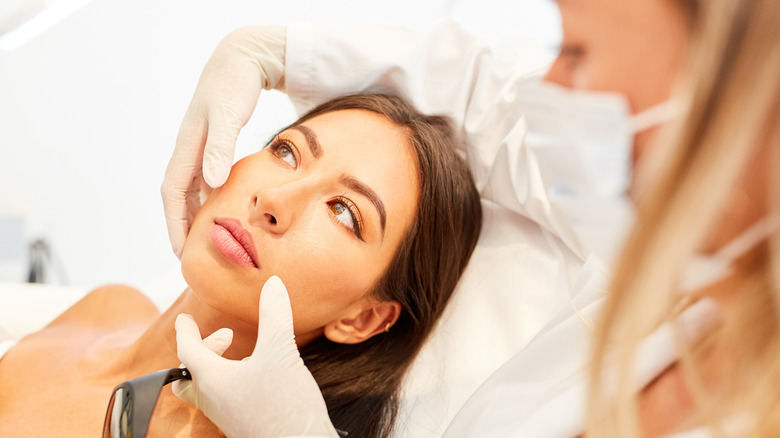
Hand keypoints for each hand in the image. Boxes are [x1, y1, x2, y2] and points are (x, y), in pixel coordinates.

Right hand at [162, 26, 285, 257]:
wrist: (241, 60)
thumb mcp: (228, 116)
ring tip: (205, 242)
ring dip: (195, 215)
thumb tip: (212, 183)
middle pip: (179, 197)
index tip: (180, 250)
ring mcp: (201, 148)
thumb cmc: (234, 85)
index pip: (173, 194)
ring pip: (192, 190)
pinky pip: (206, 180)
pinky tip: (223, 211)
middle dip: (181, 226)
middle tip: (191, 257)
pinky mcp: (214, 145)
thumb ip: (221, 147)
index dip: (174, 223)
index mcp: (188, 147)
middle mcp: (190, 150)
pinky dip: (211, 198)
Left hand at [173, 276, 338, 437]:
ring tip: (246, 356)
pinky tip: (260, 377)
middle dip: (203, 352)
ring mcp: (228, 417)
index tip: (184, 319)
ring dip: (219, 367)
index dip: (185, 330)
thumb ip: (275, 315)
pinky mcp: (243, 425)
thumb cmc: (284, 405)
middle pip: (188, 377)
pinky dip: (234, 382)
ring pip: (208, 390)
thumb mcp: (280, 352)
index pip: (187, 351)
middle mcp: (214, 401)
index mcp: (212, 381)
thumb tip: (273, 284)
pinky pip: (226, 401)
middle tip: (227, 337)